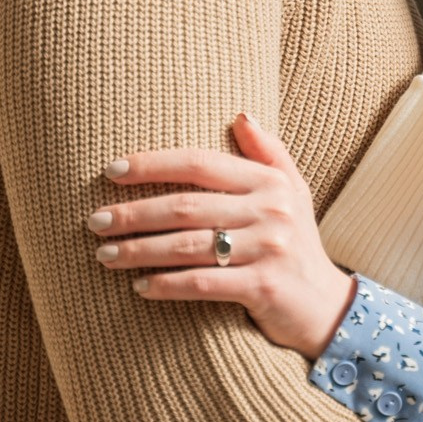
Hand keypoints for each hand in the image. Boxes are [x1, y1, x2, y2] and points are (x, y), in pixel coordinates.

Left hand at [88, 114, 357, 359]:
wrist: (327, 307)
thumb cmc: (298, 244)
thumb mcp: (293, 192)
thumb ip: (268, 152)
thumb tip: (240, 114)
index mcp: (270, 182)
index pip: (200, 164)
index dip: (152, 164)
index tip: (111, 171)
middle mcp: (271, 211)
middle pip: (186, 206)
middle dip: (134, 213)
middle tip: (95, 221)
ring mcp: (268, 250)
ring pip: (187, 246)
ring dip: (139, 250)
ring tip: (104, 255)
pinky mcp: (263, 288)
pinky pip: (202, 283)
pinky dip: (166, 285)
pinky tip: (139, 288)